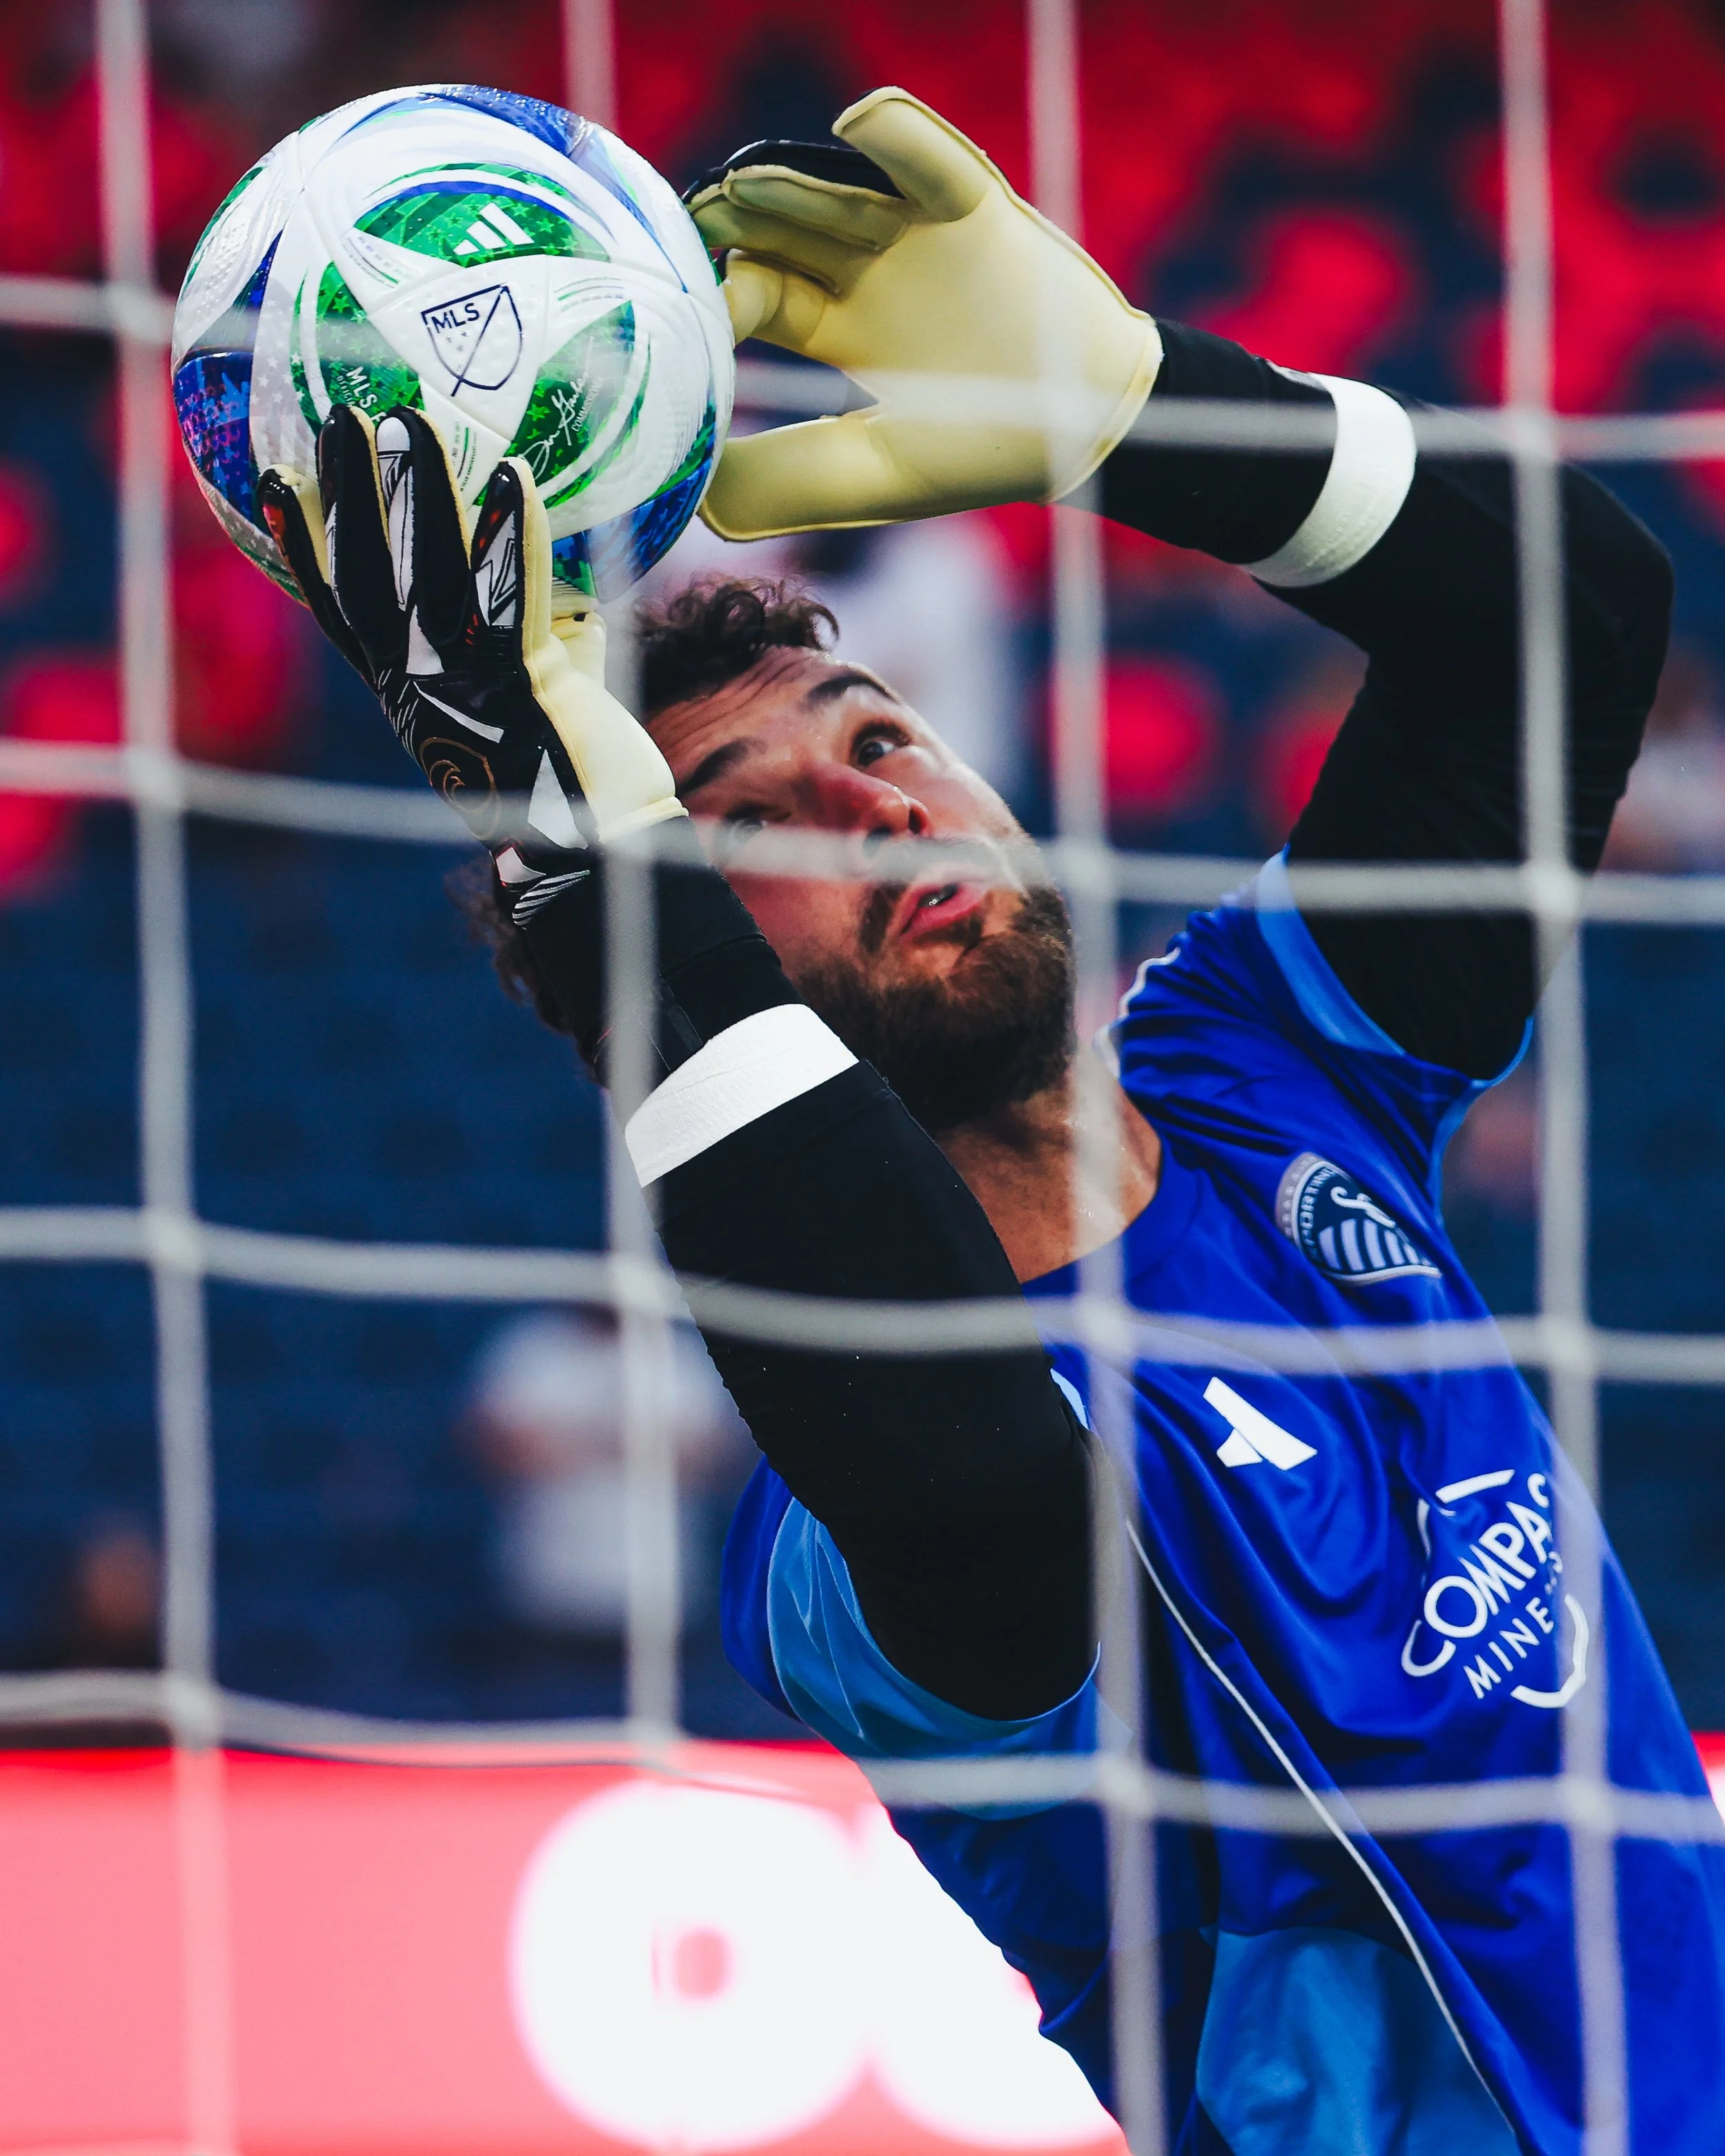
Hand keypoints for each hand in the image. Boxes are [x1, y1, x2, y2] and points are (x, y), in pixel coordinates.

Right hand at [258, 407, 684, 917]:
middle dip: (345, 496)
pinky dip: (510, 534)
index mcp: (408, 695)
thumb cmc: (572, 778)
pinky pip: (512, 596)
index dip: (305, 549)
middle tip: (332, 421)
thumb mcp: (529, 698)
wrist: (599, 855)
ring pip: (428, 574)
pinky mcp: (524, 685)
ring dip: (418, 491)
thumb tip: (556, 579)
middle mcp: (421, 687)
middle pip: (367, 577)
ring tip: (404, 419)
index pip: (341, 613)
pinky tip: (510, 474)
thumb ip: (529, 638)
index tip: (275, 486)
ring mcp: (466, 684)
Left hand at [684, 87, 1162, 539]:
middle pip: (787, 229)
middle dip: (737, 220)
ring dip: (791, 185)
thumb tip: (693, 495)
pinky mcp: (976, 209)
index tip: (689, 313)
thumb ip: (784, 482)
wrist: (1089, 429)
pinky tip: (855, 126)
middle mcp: (868, 271)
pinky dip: (896, 133)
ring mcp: (919, 234)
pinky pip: (929, 158)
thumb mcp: (871, 477)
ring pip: (841, 192)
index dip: (721, 296)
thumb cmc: (981, 453)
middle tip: (689, 223)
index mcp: (838, 329)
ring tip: (744, 187)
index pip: (761, 292)